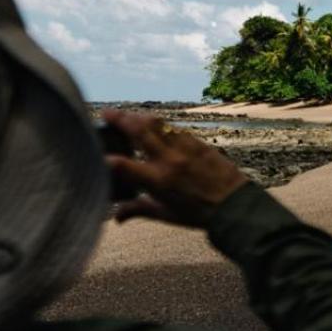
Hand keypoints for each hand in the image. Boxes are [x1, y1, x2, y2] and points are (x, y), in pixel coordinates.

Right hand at [100, 108, 248, 228]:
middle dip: (119, 119)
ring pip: (156, 123)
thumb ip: (138, 210)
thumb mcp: (166, 215)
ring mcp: (184, 148)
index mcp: (158, 181)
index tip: (96, 153)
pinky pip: (173, 128)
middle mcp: (168, 160)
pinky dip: (159, 124)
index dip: (105, 158)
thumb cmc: (198, 214)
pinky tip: (153, 124)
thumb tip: (116, 217)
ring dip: (138, 116)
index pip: (123, 165)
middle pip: (138, 131)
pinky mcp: (197, 143)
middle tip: (107, 113)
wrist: (235, 206)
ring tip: (127, 115)